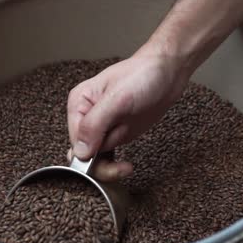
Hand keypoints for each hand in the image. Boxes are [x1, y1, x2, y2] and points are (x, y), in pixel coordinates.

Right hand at [67, 48, 188, 181]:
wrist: (167, 73)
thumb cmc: (143, 76)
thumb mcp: (118, 99)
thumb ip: (94, 124)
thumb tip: (79, 151)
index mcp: (79, 103)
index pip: (74, 139)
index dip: (88, 153)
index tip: (105, 156)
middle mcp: (86, 117)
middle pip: (82, 153)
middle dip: (100, 164)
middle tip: (120, 168)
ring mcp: (101, 128)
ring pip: (94, 159)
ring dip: (109, 167)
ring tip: (126, 167)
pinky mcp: (115, 135)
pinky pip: (107, 158)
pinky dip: (115, 166)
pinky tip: (126, 166)